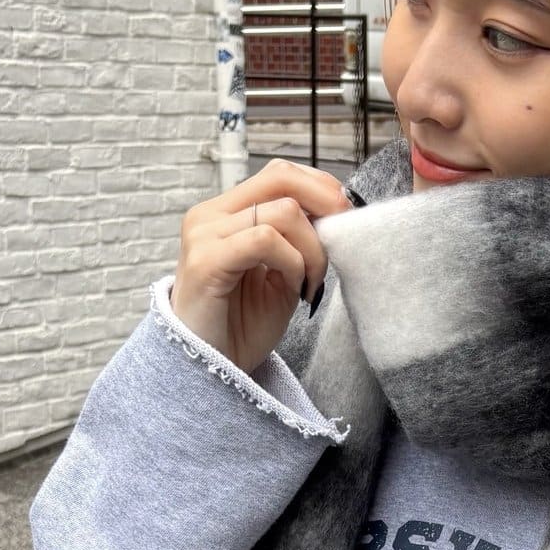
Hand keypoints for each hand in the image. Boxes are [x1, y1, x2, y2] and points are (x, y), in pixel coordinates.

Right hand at [170, 159, 354, 374]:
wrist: (209, 373)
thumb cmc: (241, 330)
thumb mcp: (281, 277)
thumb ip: (300, 243)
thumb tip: (337, 214)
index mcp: (226, 214)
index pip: (279, 175)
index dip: (321, 190)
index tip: (345, 223)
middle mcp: (210, 216)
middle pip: (281, 177)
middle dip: (326, 204)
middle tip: (341, 242)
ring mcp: (205, 234)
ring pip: (283, 212)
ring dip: (312, 250)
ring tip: (309, 285)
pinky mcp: (206, 260)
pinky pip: (265, 240)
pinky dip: (292, 263)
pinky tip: (294, 290)